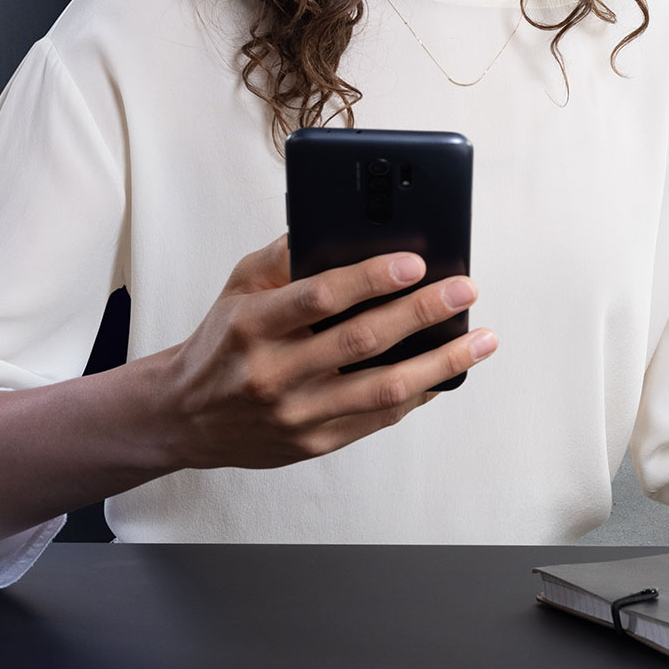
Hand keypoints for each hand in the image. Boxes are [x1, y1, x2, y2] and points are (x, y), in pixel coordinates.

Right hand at [141, 236, 497, 470]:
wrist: (187, 416)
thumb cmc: (224, 341)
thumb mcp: (238, 288)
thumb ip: (284, 256)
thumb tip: (342, 225)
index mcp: (255, 325)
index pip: (321, 297)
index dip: (372, 278)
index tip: (416, 262)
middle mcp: (275, 372)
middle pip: (362, 341)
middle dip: (423, 312)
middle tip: (465, 290)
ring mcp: (297, 414)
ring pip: (383, 389)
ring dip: (440, 363)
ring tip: (481, 340)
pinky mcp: (314, 443)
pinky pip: (378, 419)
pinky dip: (417, 394)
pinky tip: (446, 373)